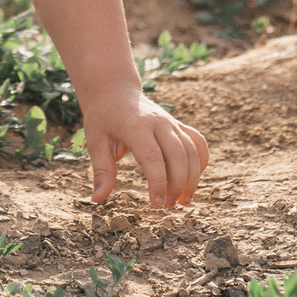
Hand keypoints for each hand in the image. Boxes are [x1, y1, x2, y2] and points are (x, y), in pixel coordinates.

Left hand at [80, 87, 208, 207]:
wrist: (115, 91)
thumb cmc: (103, 118)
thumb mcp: (95, 141)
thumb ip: (102, 170)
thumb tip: (97, 199)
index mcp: (136, 126)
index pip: (153, 157)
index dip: (158, 182)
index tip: (157, 204)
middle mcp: (158, 122)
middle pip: (178, 155)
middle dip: (178, 184)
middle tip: (169, 205)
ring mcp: (171, 122)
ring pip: (191, 150)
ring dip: (192, 177)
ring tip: (184, 201)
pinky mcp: (178, 125)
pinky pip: (197, 142)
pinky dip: (201, 160)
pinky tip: (193, 179)